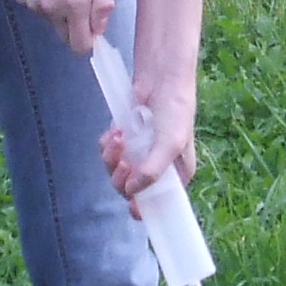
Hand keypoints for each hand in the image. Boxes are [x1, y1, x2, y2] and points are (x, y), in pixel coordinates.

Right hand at [11, 0, 114, 52]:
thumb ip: (102, 2)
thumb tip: (100, 29)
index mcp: (75, 4)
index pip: (81, 45)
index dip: (89, 38)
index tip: (92, 23)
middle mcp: (52, 10)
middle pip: (66, 36)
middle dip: (75, 26)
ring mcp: (34, 5)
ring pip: (52, 21)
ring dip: (59, 10)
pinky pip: (38, 8)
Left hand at [98, 73, 197, 202]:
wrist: (160, 77)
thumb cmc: (175, 110)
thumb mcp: (170, 144)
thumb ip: (152, 171)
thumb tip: (131, 191)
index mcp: (177, 174)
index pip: (159, 203)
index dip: (144, 207)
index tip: (133, 207)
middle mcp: (157, 167)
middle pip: (131, 189)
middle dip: (122, 177)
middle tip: (124, 162)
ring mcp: (139, 154)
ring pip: (116, 171)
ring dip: (112, 158)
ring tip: (118, 138)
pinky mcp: (124, 140)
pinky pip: (108, 153)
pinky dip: (108, 145)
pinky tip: (115, 131)